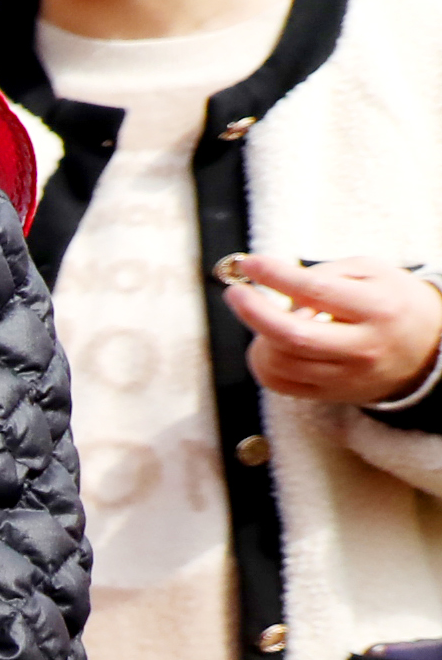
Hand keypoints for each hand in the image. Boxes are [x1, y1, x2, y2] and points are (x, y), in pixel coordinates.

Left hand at [224, 254, 441, 405]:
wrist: (426, 350)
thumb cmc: (392, 303)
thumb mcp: (372, 272)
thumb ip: (325, 274)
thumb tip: (278, 284)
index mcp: (378, 308)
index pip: (316, 292)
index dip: (276, 276)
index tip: (250, 264)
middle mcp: (363, 346)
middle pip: (292, 335)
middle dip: (254, 312)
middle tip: (236, 293)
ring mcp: (346, 376)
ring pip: (281, 361)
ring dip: (258, 336)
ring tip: (262, 317)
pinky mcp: (331, 394)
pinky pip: (279, 383)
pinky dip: (262, 361)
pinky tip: (267, 343)